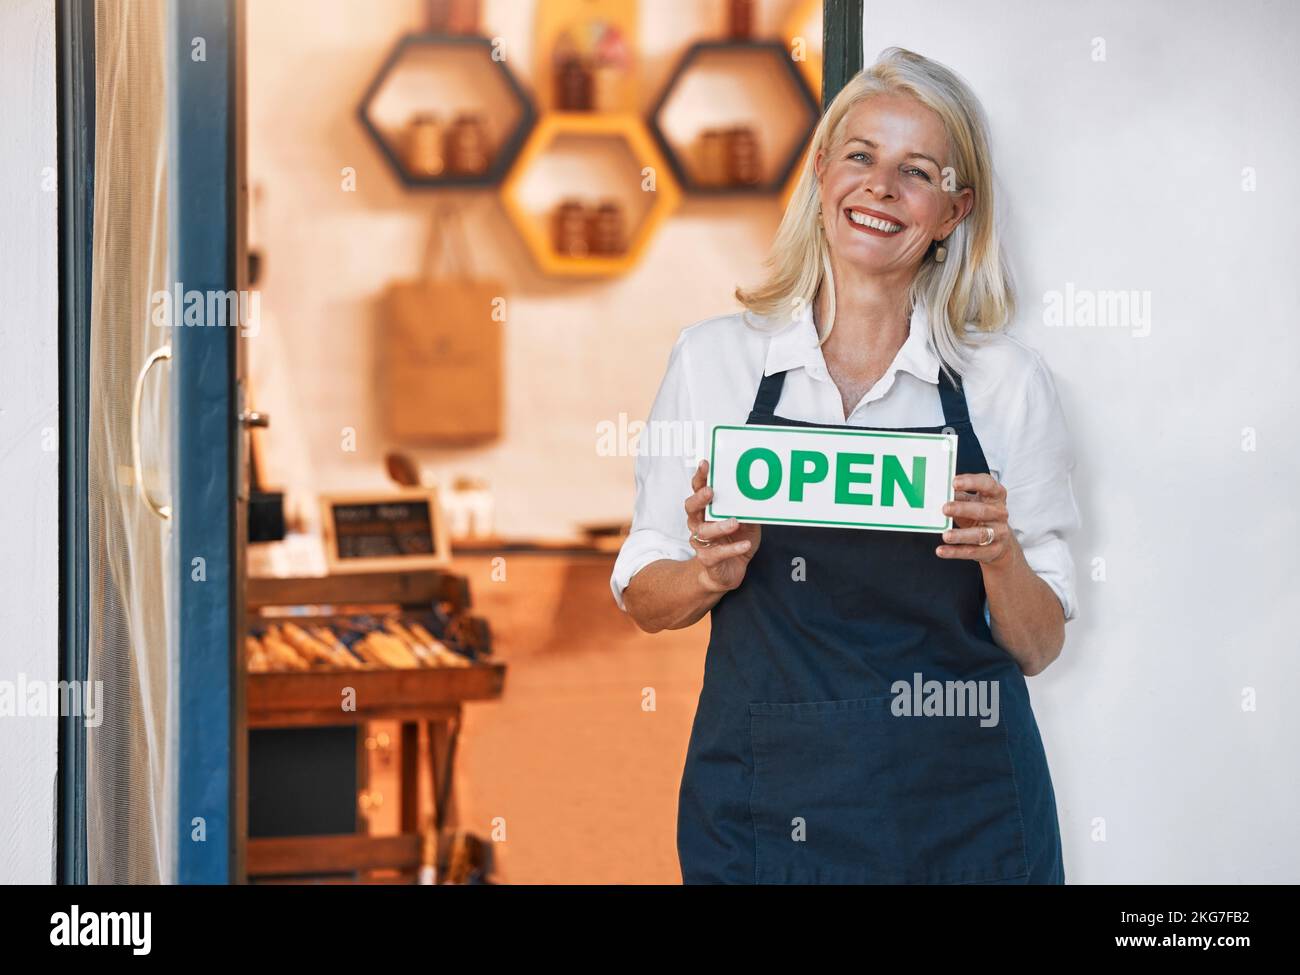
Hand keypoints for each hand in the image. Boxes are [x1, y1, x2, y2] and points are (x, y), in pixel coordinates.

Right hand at [684, 459, 761, 593]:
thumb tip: (759, 491)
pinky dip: (732, 549)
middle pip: (691, 508)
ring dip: (718, 525)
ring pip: (703, 531)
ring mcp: (701, 542)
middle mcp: (699, 524)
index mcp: (706, 510)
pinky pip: (716, 553)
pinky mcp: (708, 560)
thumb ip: (748, 509)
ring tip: (734, 522)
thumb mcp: (747, 522)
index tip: (706, 464)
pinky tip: (744, 544)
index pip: (698, 490)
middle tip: (711, 491)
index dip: (700, 477)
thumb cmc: (736, 540)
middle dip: (700, 498)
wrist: (731, 571)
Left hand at [936, 472, 1016, 567]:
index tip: (954, 482)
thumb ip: (957, 496)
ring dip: (961, 535)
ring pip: (979, 534)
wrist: (999, 541)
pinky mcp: (993, 550)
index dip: (972, 482)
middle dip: (963, 509)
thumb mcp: (971, 502)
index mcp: (996, 495)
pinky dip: (955, 552)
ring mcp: (999, 533)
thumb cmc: (980, 515)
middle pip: (983, 511)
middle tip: (944, 508)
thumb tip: (937, 491)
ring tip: (945, 535)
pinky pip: (972, 551)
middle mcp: (1000, 513)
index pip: (988, 485)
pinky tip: (941, 550)